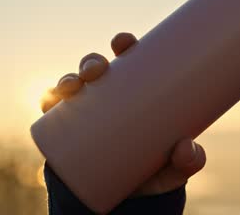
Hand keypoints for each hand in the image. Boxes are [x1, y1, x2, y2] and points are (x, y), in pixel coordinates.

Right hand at [40, 32, 206, 195]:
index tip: (124, 42)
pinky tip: (49, 100)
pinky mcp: (69, 133)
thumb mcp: (177, 167)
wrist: (129, 197)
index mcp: (136, 90)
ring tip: (72, 86)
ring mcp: (86, 112)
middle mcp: (108, 96)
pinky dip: (49, 103)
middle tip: (98, 69)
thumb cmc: (156, 170)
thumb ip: (190, 160)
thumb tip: (186, 148)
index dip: (123, 44)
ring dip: (68, 79)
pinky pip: (54, 114)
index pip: (128, 59)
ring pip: (72, 87)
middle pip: (96, 69)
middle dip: (92, 61)